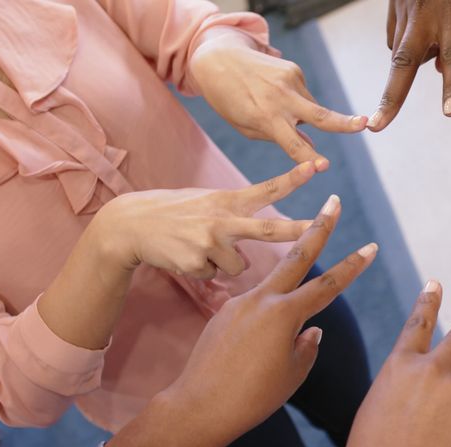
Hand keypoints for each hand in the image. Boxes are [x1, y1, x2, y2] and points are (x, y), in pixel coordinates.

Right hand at [93, 163, 316, 279]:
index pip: (266, 189)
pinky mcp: (196, 263)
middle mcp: (222, 220)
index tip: (317, 166)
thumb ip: (234, 217)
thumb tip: (254, 249)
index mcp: (227, 201)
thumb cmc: (174, 213)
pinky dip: (201, 270)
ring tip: (196, 246)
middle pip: (268, 230)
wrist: (131, 225)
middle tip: (319, 226)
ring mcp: (209, 243)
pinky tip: (182, 255)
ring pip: (239, 266)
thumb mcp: (206, 202)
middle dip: (297, 229)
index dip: (293, 178)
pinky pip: (213, 275)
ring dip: (223, 262)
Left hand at [165, 193, 377, 445]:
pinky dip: (261, 327)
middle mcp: (262, 300)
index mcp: (284, 315)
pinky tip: (247, 359)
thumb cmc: (252, 398)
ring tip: (274, 344)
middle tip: (334, 201)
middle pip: (297, 256)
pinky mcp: (222, 313)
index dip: (353, 266)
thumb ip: (307, 345)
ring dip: (285, 297)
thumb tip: (311, 329)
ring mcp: (239, 303)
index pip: (328, 285)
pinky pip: (252, 312)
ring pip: (272, 289)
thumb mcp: (292, 375)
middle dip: (319, 227)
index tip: (371, 246)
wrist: (198, 407)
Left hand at [190, 37, 366, 163]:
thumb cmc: (230, 100)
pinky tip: (275, 95)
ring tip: (273, 108)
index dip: (309, 157)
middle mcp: (281, 98)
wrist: (218, 58)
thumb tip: (309, 143)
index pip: (293, 144)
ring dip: (303, 116)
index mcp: (266, 117)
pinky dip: (296, 102)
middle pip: (320, 116)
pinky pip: (304, 95)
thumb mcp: (246, 126)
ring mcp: (290, 81)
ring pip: (311, 109)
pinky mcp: (294, 70)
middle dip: (345, 123)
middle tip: (366, 125)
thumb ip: (278, 137)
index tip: (324, 166)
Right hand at [368, 0, 450, 130]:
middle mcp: (423, 17)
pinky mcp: (391, 8)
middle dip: (390, 98)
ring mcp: (403, 12)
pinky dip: (407, 44)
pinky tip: (417, 36)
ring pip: (401, 53)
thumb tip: (436, 70)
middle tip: (375, 126)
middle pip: (404, 64)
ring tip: (413, 65)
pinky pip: (397, 38)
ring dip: (408, 66)